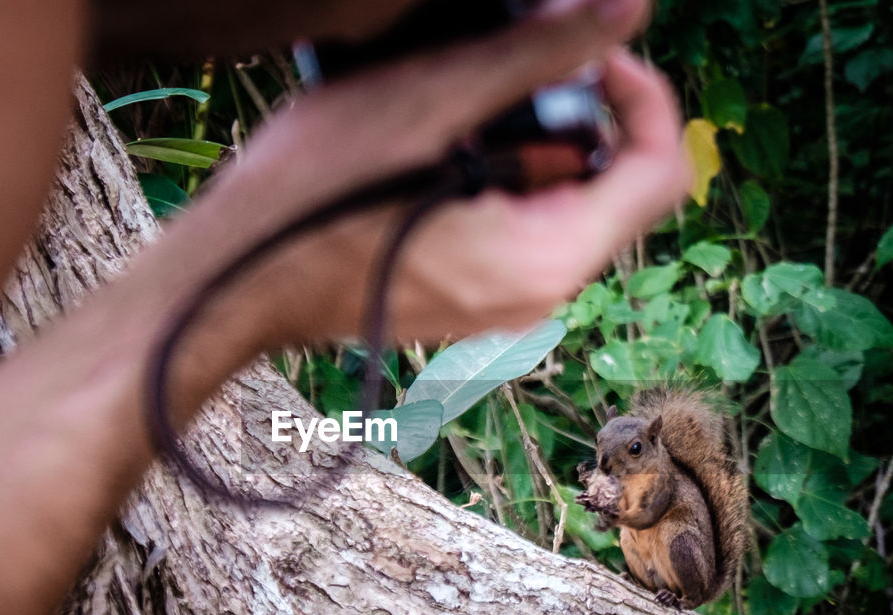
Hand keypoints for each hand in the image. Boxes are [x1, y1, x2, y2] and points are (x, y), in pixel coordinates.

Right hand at [178, 0, 689, 348]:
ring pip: (564, 207)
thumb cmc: (315, 195)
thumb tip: (628, 13)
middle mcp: (540, 297)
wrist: (234, 285)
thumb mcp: (431, 100)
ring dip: (530, 143)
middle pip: (613, 188)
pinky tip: (433, 157)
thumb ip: (539, 56)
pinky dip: (498, 180)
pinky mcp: (471, 303)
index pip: (659, 169)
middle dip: (577, 114)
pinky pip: (519, 233)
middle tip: (503, 72)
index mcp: (549, 256)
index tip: (589, 49)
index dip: (642, 92)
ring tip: (454, 113)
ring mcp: (505, 308)